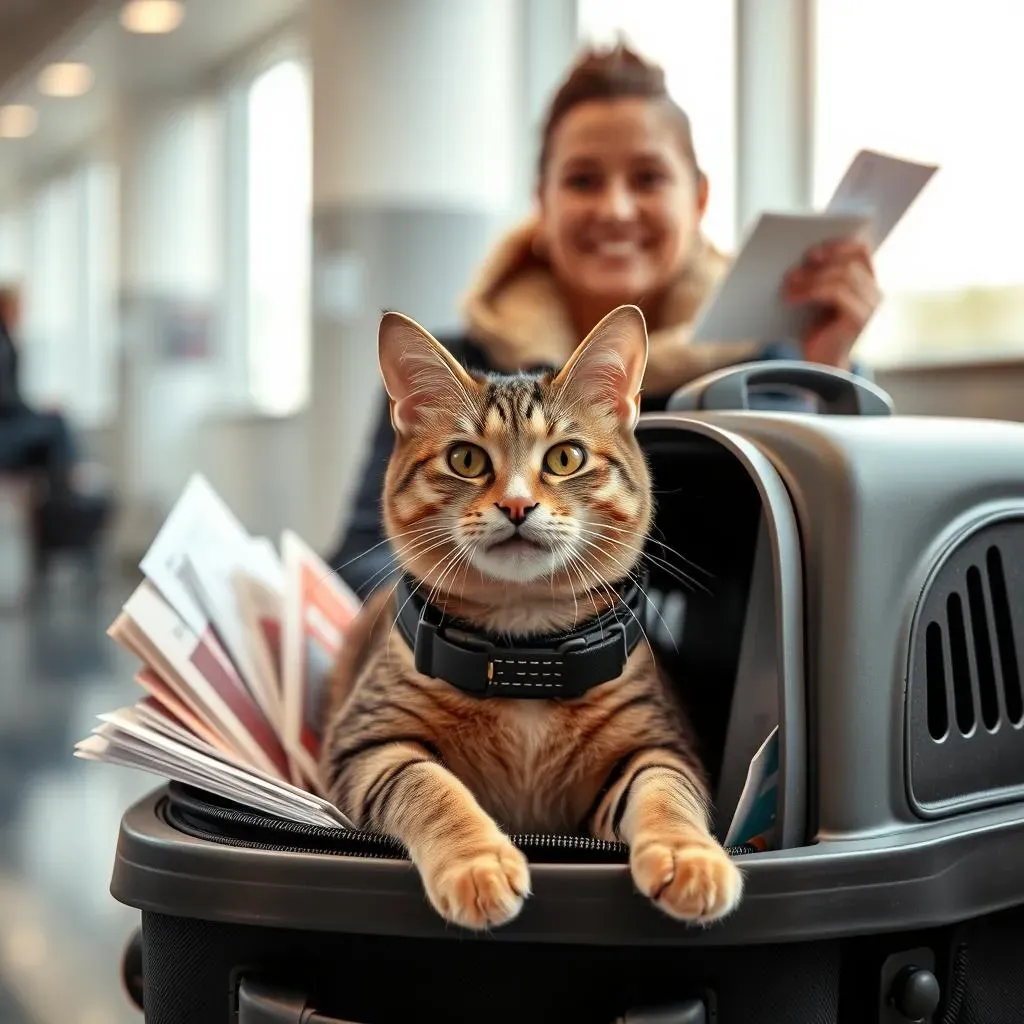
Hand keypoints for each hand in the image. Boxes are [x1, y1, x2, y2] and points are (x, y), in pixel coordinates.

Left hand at [782, 238, 880, 369]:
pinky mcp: (859, 318)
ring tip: (787, 283)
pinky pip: (835, 292)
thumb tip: (802, 255)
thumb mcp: (818, 299)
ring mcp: (870, 306)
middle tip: (792, 268)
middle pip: (851, 261)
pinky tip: (790, 298)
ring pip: (843, 275)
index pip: (861, 250)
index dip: (837, 245)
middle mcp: (875, 292)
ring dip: (810, 277)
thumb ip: (820, 276)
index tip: (811, 250)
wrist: (820, 368)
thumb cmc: (817, 332)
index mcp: (867, 283)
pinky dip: (809, 291)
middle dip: (820, 261)